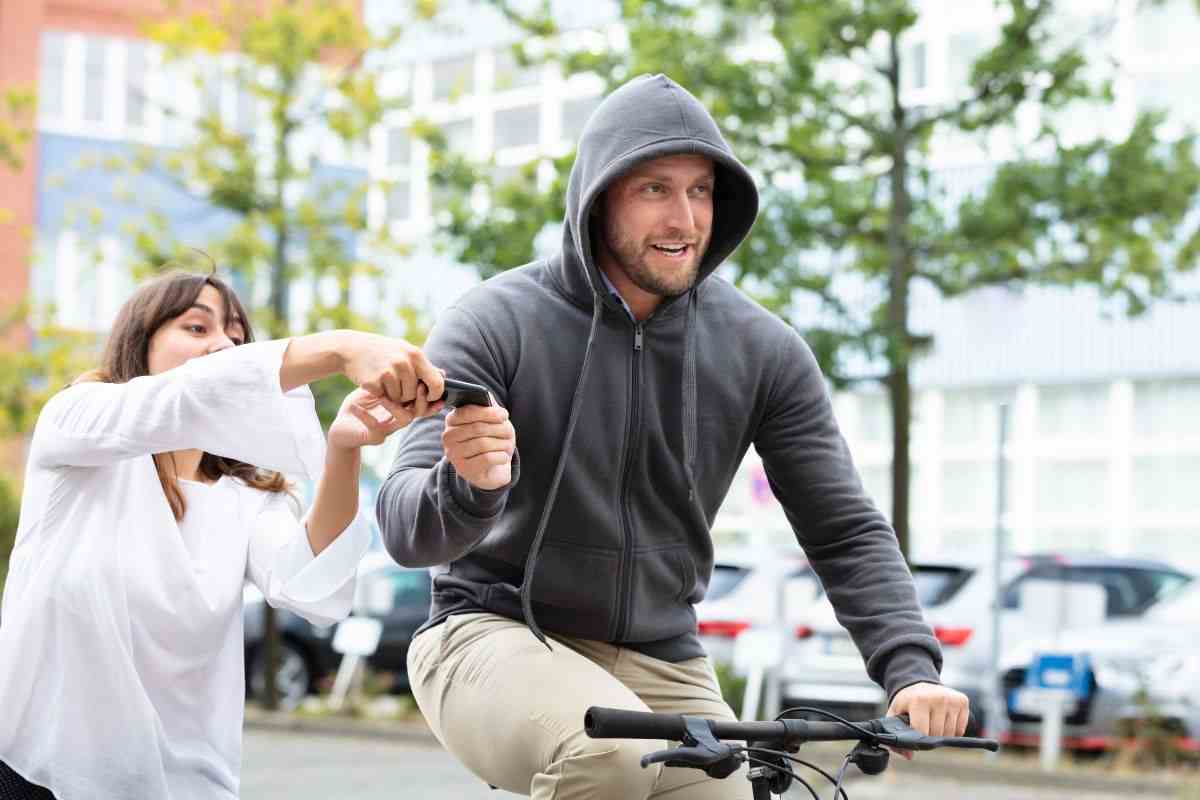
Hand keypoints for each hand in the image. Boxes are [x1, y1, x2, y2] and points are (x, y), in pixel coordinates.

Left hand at [328, 387, 442, 450]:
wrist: (342, 425)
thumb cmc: (360, 403)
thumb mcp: (376, 388)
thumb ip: (393, 378)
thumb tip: (409, 361)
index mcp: (402, 408)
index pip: (423, 402)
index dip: (429, 394)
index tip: (426, 383)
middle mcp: (399, 420)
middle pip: (418, 411)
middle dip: (420, 399)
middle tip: (416, 385)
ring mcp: (388, 429)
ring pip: (404, 420)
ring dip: (396, 406)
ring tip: (383, 395)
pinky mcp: (373, 437)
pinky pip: (375, 428)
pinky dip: (366, 416)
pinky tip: (356, 407)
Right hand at [339, 332, 444, 405]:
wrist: (350, 348)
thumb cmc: (382, 351)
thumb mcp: (403, 351)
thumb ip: (423, 365)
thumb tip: (443, 376)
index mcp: (415, 354)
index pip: (436, 383)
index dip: (435, 394)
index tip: (430, 397)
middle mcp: (404, 362)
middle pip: (416, 394)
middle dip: (408, 395)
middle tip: (397, 384)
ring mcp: (388, 372)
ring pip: (401, 399)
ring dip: (394, 396)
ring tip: (385, 380)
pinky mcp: (374, 382)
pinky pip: (386, 399)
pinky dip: (382, 395)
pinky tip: (375, 381)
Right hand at [442, 403, 514, 489]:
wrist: (492, 468)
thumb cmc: (491, 439)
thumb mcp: (491, 420)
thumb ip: (487, 404)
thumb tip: (485, 395)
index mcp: (452, 420)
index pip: (467, 412)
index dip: (489, 412)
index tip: (504, 415)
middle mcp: (448, 437)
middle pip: (478, 428)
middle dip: (499, 429)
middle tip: (509, 432)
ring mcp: (454, 455)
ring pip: (483, 444)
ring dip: (502, 443)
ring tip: (508, 445)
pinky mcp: (464, 470)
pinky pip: (487, 459)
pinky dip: (501, 456)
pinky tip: (503, 456)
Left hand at [886, 682, 969, 758]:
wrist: (918, 683)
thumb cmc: (907, 701)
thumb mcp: (895, 714)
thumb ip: (896, 735)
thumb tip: (908, 755)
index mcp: (919, 700)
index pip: (923, 732)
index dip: (918, 739)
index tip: (915, 737)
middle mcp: (938, 698)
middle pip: (937, 734)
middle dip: (929, 737)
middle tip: (923, 729)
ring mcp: (952, 699)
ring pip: (950, 733)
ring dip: (941, 735)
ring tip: (932, 724)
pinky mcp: (962, 701)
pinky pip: (960, 729)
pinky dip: (953, 731)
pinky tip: (943, 721)